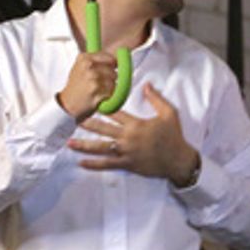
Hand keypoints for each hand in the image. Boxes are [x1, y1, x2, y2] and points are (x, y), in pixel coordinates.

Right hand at [56, 51, 120, 121]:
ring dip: (110, 88)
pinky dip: (108, 96)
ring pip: (113, 82)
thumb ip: (96, 61)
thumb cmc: (76, 86)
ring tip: (98, 91)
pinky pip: (112, 92)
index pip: (110, 58)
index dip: (113, 66)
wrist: (67, 104)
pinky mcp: (96, 91)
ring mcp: (92, 78)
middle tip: (99, 84)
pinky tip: (99, 97)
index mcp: (84, 58)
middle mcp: (88, 66)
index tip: (111, 70)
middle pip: (113, 70)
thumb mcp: (80, 67)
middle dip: (111, 78)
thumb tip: (117, 59)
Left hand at [67, 82, 198, 183]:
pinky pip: (107, 165)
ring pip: (101, 148)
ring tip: (70, 142)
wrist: (179, 160)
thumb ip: (156, 98)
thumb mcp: (169, 113)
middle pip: (103, 129)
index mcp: (136, 124)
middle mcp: (128, 138)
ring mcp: (126, 152)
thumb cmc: (174, 136)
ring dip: (84, 145)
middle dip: (87, 123)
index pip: (115, 112)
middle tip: (72, 119)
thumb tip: (146, 84)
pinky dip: (93, 164)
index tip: (89, 101)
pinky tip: (81, 163)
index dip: (101, 106)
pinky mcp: (127, 165)